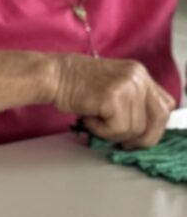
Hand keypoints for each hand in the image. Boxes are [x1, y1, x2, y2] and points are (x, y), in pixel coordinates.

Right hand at [51, 53, 172, 147]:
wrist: (51, 75)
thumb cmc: (74, 84)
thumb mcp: (111, 85)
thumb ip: (131, 100)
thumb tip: (142, 130)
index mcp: (139, 73)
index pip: (164, 105)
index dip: (154, 125)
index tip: (139, 135)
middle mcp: (138, 77)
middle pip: (158, 118)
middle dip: (142, 137)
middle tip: (123, 143)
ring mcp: (128, 86)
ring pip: (136, 128)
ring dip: (113, 133)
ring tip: (94, 121)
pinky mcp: (114, 98)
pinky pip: (118, 129)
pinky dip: (101, 131)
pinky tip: (88, 119)